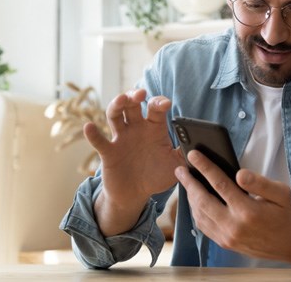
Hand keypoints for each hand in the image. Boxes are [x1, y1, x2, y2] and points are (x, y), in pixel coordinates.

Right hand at [89, 88, 184, 235]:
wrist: (136, 195)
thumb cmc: (157, 176)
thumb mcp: (176, 166)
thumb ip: (187, 155)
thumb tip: (201, 147)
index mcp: (154, 129)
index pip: (156, 109)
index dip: (159, 103)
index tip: (165, 104)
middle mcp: (137, 129)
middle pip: (133, 105)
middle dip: (135, 96)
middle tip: (140, 94)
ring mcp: (121, 138)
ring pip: (115, 115)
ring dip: (116, 105)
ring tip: (121, 100)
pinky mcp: (109, 152)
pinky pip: (99, 141)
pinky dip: (93, 133)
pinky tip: (89, 126)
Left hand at [175, 151, 290, 263]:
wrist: (289, 244)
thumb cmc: (285, 215)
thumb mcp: (281, 193)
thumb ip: (260, 182)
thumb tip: (240, 173)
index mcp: (248, 210)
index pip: (220, 184)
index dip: (205, 167)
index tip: (193, 155)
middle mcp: (234, 226)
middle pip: (202, 200)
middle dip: (189, 182)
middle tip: (180, 169)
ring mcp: (227, 237)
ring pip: (200, 214)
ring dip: (190, 197)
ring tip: (187, 182)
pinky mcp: (225, 243)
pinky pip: (203, 226)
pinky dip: (196, 212)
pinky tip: (196, 201)